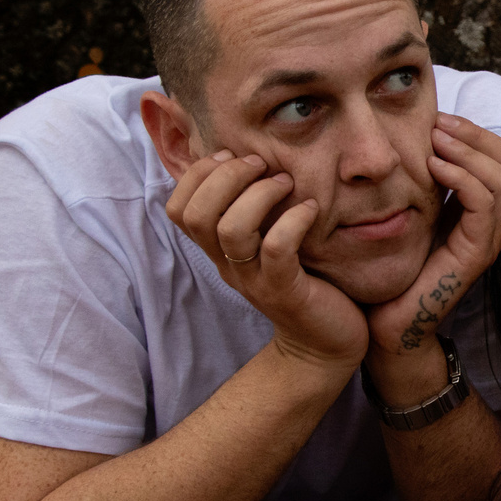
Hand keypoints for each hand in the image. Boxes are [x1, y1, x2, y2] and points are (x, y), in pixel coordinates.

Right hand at [165, 150, 367, 369]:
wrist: (323, 344)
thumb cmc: (301, 282)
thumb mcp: (266, 244)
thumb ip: (252, 211)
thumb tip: (246, 159)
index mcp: (218, 251)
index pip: (177, 209)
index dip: (196, 175)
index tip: (230, 156)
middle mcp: (228, 265)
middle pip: (197, 214)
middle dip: (226, 176)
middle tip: (260, 163)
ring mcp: (253, 281)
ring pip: (231, 229)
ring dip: (258, 194)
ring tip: (286, 182)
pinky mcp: (285, 292)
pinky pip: (277, 250)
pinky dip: (293, 221)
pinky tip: (311, 209)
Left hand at [365, 113, 500, 355]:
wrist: (385, 322)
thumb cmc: (392, 267)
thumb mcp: (411, 213)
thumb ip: (422, 181)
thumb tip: (416, 135)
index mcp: (480, 214)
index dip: (477, 133)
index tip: (440, 119)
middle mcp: (492, 226)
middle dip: (477, 135)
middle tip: (439, 123)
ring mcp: (488, 241)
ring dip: (468, 151)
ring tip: (434, 141)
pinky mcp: (476, 254)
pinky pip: (483, 203)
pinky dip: (461, 177)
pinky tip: (433, 167)